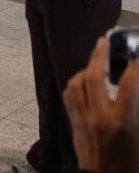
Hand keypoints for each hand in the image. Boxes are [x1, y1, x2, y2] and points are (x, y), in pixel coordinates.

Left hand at [63, 37, 138, 172]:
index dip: (134, 68)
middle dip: (99, 56)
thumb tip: (133, 90)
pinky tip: (83, 81)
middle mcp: (99, 117)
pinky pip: (69, 96)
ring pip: (76, 84)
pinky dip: (75, 84)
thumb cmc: (130, 162)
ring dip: (85, 69)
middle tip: (104, 41)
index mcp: (122, 123)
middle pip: (94, 78)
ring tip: (95, 63)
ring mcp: (83, 120)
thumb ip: (136, 109)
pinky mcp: (73, 123)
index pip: (127, 87)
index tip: (137, 56)